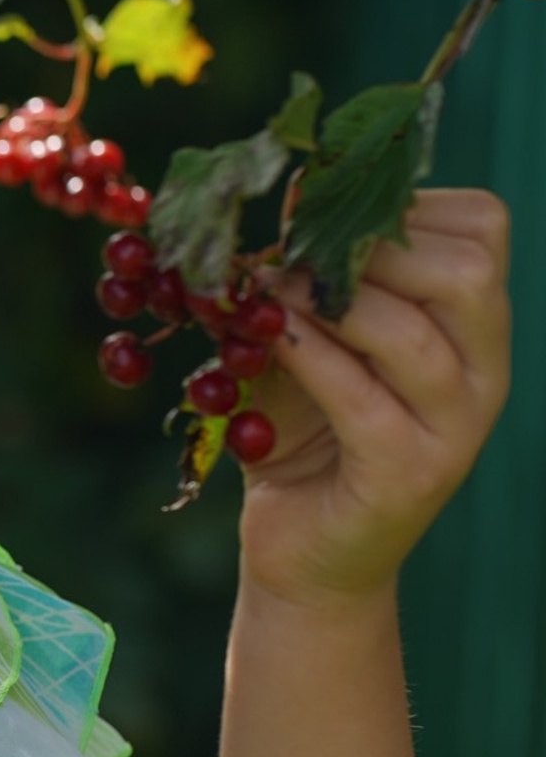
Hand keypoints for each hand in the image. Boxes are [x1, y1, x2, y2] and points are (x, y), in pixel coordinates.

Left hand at [236, 187, 512, 605]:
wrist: (304, 560)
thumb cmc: (306, 442)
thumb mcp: (313, 347)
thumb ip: (314, 283)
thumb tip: (291, 196)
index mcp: (478, 328)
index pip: (482, 228)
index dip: (400, 204)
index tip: (317, 212)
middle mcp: (486, 373)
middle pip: (466, 269)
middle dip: (371, 249)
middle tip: (295, 257)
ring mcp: (456, 428)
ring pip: (415, 333)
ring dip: (333, 303)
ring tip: (269, 297)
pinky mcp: (407, 475)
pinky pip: (361, 397)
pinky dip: (310, 357)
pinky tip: (269, 341)